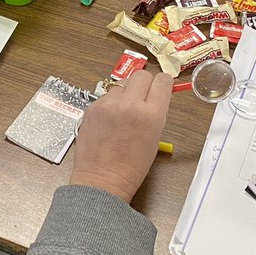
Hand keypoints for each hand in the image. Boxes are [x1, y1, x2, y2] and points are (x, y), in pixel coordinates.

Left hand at [70, 70, 171, 202]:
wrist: (102, 179)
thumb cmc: (131, 166)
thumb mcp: (154, 138)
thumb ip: (155, 113)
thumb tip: (155, 96)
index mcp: (152, 114)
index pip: (162, 81)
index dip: (163, 83)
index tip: (160, 88)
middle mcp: (130, 104)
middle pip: (141, 74)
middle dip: (144, 84)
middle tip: (142, 97)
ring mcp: (109, 104)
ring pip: (122, 84)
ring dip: (126, 93)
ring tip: (123, 112)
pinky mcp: (93, 107)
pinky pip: (106, 96)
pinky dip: (110, 104)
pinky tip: (110, 120)